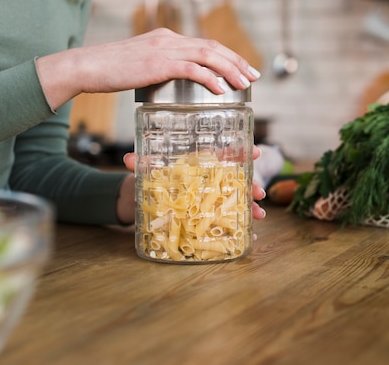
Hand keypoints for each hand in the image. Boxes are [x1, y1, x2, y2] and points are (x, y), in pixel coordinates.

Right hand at [36, 28, 260, 110]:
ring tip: (246, 83)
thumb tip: (173, 85)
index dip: (229, 56)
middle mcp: (169, 39)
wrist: (86, 67)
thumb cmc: (110, 72)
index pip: (206, 45)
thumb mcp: (140, 66)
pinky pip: (192, 69)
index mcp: (167, 39)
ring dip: (230, 69)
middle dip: (238, 61)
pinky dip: (210, 78)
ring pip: (208, 55)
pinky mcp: (158, 63)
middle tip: (255, 76)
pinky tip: (221, 90)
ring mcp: (164, 49)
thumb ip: (159, 70)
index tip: (244, 69)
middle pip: (213, 47)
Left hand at [117, 147, 266, 224]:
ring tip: (258, 215)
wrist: (144, 202)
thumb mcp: (145, 172)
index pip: (225, 155)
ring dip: (251, 207)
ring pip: (238, 200)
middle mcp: (212, 181)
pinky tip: (251, 235)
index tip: (256, 152)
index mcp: (200, 165)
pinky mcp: (211, 217)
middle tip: (259, 193)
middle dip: (252, 184)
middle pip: (237, 179)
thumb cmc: (150, 182)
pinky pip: (230, 221)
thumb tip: (129, 158)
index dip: (242, 152)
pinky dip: (242, 228)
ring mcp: (214, 200)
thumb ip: (139, 164)